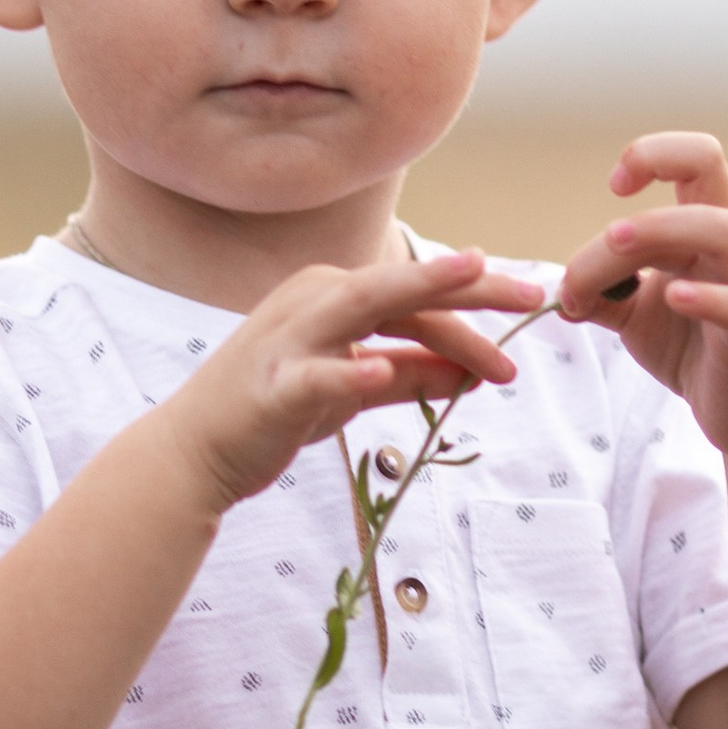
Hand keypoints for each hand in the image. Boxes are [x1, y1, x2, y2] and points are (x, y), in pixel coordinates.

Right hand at [164, 243, 548, 514]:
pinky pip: (316, 374)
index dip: (477, 297)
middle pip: (403, 285)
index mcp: (332, 295)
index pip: (416, 292)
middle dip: (471, 286)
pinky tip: (379, 370)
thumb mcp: (354, 389)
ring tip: (470, 275)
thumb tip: (474, 372)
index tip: (532, 299)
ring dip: (420, 290)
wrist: (195, 453)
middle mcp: (311, 301)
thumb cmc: (274, 414)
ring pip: (363, 305)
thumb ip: (410, 375)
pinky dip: (348, 370)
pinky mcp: (272, 386)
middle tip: (533, 293)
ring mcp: (289, 339)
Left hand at [553, 134, 727, 463]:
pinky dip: (707, 298)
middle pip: (706, 183)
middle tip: (588, 263)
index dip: (651, 156)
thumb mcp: (637, 317)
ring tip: (616, 249)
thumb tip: (557, 286)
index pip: (695, 160)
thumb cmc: (697, 351)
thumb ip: (602, 293)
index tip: (614, 187)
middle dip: (639, 209)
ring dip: (664, 232)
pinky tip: (673, 297)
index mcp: (705, 234)